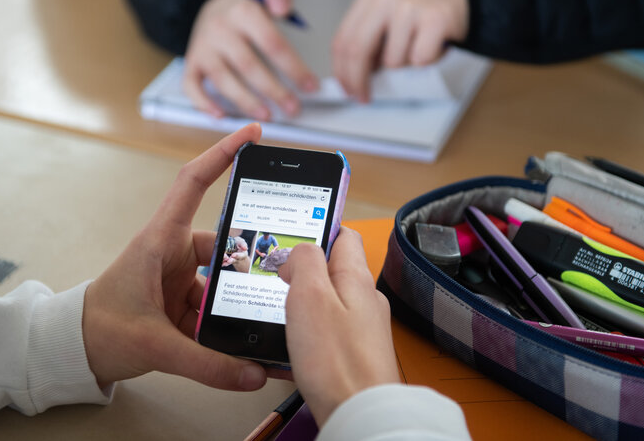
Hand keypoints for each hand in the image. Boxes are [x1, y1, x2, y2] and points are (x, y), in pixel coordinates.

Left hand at [82, 123, 267, 390]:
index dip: (223, 153)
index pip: (194, 183)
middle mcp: (173, 251)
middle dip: (251, 260)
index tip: (252, 133)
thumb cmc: (98, 329)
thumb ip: (205, 362)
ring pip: (224, 279)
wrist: (74, 351)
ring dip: (237, 302)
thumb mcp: (153, 345)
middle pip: (226, 243)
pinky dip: (227, 322)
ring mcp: (179, 275)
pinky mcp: (181, 298)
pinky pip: (215, 304)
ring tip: (260, 322)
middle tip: (283, 271)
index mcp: (160, 240)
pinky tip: (242, 343)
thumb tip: (253, 374)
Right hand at [183, 0, 317, 119]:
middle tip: (293, 108)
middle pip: (249, 66)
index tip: (310, 86)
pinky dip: (203, 103)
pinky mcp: (192, 63)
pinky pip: (191, 85)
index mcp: (242, 11)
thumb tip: (283, 7)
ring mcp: (203, 48)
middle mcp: (219, 29)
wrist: (212, 7)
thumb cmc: (246, 6)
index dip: (293, 67)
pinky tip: (221, 115)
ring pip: (223, 80)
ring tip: (267, 115)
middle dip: (274, 91)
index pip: (271, 43)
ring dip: (246, 102)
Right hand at [279, 228, 399, 424]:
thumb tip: (300, 249)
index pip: (343, 235)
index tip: (294, 235)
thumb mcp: (310, 296)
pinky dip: (310, 331)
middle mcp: (365, 299)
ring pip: (330, 301)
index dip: (318, 229)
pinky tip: (294, 344)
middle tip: (278, 278)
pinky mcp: (355, 353)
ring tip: (281, 311)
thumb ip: (304, 262)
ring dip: (305, 302)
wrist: (359, 413)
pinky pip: (329, 330)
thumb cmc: (337, 361)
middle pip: (334, 268)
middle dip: (305, 270)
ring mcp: (363, 327)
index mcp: (356, 277)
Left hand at [331, 0, 468, 101]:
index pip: (342, 41)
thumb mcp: (387, 19)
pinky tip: (433, 48)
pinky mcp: (435, 19)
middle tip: (363, 97)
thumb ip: (368, 41)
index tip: (346, 90)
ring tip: (417, 51)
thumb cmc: (421, 13)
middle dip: (358, 81)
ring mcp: (410, 8)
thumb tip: (352, 78)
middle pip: (358, 51)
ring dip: (404, 67)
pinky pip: (420, 60)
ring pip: (393, 61)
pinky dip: (427, 61)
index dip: (341, 71)